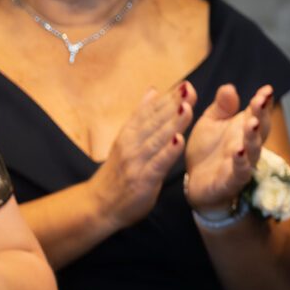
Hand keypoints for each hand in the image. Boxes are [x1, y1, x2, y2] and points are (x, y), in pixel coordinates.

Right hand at [90, 82, 193, 227]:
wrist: (99, 204)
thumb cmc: (119, 172)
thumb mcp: (128, 139)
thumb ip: (142, 116)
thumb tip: (153, 91)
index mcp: (130, 133)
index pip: (150, 111)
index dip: (168, 98)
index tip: (185, 85)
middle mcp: (131, 144)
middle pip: (154, 121)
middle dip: (172, 105)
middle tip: (190, 89)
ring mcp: (136, 161)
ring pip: (156, 139)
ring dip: (172, 123)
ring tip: (187, 108)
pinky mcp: (142, 179)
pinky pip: (157, 164)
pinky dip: (168, 152)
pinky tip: (180, 140)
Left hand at [184, 83, 275, 212]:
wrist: (196, 183)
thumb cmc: (208, 151)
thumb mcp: (211, 123)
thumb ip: (222, 107)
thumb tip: (229, 87)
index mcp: (243, 129)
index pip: (258, 114)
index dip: (264, 102)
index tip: (267, 90)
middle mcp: (247, 146)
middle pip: (259, 130)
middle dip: (261, 116)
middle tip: (260, 101)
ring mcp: (241, 164)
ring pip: (253, 151)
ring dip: (253, 138)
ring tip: (251, 123)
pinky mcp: (230, 181)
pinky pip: (239, 173)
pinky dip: (241, 163)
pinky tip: (238, 152)